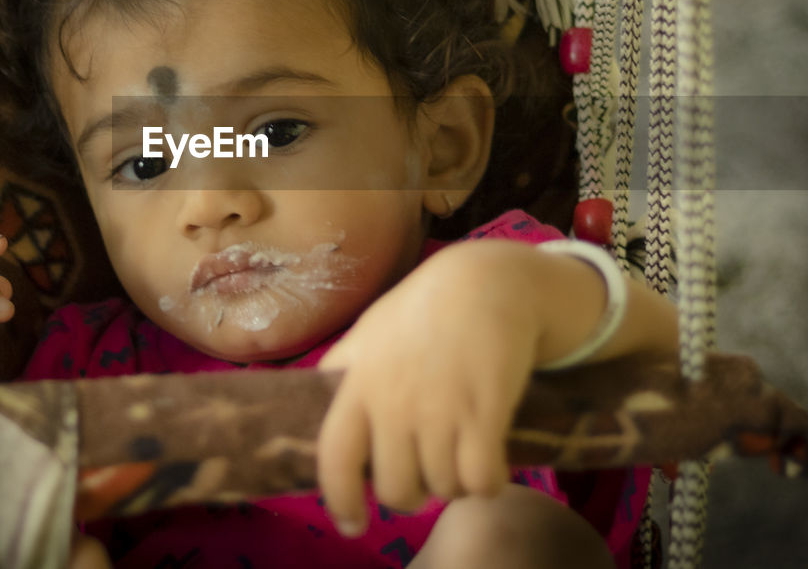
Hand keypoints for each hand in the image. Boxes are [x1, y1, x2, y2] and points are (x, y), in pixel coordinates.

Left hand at [316, 240, 541, 536]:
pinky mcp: (484, 413)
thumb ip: (345, 367)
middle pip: (395, 488)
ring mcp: (440, 410)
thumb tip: (317, 394)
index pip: (335, 458)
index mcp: (359, 385)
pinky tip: (491, 467)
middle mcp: (394, 404)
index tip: (353, 524)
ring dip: (453, 486)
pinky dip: (487, 483)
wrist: (485, 283)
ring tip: (461, 462)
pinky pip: (480, 480)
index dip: (340, 499)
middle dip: (412, 495)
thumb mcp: (370, 331)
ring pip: (442, 488)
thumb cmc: (424, 308)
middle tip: (425, 480)